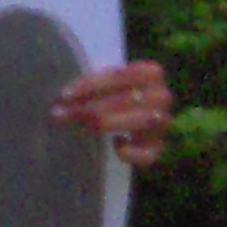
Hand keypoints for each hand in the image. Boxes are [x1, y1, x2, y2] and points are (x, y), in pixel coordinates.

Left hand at [53, 58, 171, 169]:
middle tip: (62, 114)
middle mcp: (162, 95)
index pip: (120, 75)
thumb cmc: (115, 96)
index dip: (91, 85)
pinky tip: (117, 146)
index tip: (64, 95)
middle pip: (129, 98)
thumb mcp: (107, 85)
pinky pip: (149, 153)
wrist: (136, 120)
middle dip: (92, 107)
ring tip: (84, 127)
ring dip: (109, 123)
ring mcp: (163, 123)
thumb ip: (92, 86)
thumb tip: (62, 99)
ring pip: (143, 120)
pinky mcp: (159, 149)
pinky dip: (132, 151)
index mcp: (151, 73)